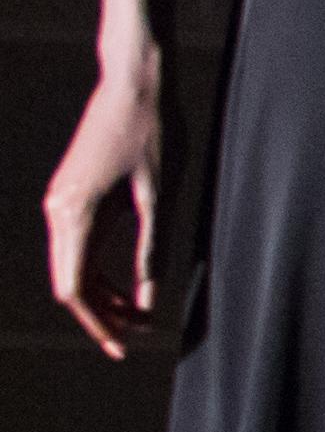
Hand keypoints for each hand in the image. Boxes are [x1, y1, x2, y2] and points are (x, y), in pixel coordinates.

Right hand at [43, 41, 168, 357]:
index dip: (97, 323)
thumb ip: (152, 250)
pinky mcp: (70, 194)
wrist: (133, 84)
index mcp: (75, 215)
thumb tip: (148, 300)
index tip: (124, 347)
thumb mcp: (160, 197)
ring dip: (102, 294)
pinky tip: (128, 285)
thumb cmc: (152, 134)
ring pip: (73, 265)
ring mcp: (60, 203)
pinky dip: (100, 270)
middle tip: (139, 337)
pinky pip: (78, 245)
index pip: (74, 289)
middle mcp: (58, 212)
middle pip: (70, 282)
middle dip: (102, 314)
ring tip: (140, 315)